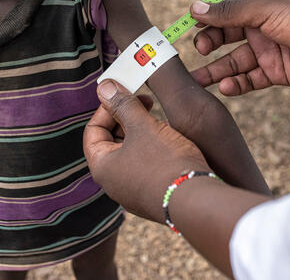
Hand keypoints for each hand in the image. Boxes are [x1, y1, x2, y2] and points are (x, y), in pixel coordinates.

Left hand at [84, 80, 210, 222]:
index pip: (93, 131)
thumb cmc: (166, 162)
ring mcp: (133, 193)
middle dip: (127, 118)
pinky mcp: (153, 196)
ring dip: (142, 132)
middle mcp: (113, 184)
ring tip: (160, 119)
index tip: (125, 93)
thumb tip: (103, 87)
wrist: (197, 201)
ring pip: (131, 153)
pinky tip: (171, 140)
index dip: (107, 108)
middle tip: (146, 101)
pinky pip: (146, 167)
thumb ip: (123, 104)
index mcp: (102, 167)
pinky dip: (153, 149)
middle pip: (112, 141)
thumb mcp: (143, 126)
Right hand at [190, 0, 289, 94]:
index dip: (205, 17)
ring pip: (233, 61)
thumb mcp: (265, 9)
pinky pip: (249, 79)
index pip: (223, 8)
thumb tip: (194, 8)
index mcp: (257, 1)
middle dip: (208, 43)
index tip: (187, 26)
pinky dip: (236, 84)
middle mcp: (260, 25)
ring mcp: (267, 49)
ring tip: (197, 81)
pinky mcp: (276, 72)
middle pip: (224, 35)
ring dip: (215, 70)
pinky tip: (225, 87)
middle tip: (198, 51)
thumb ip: (229, 13)